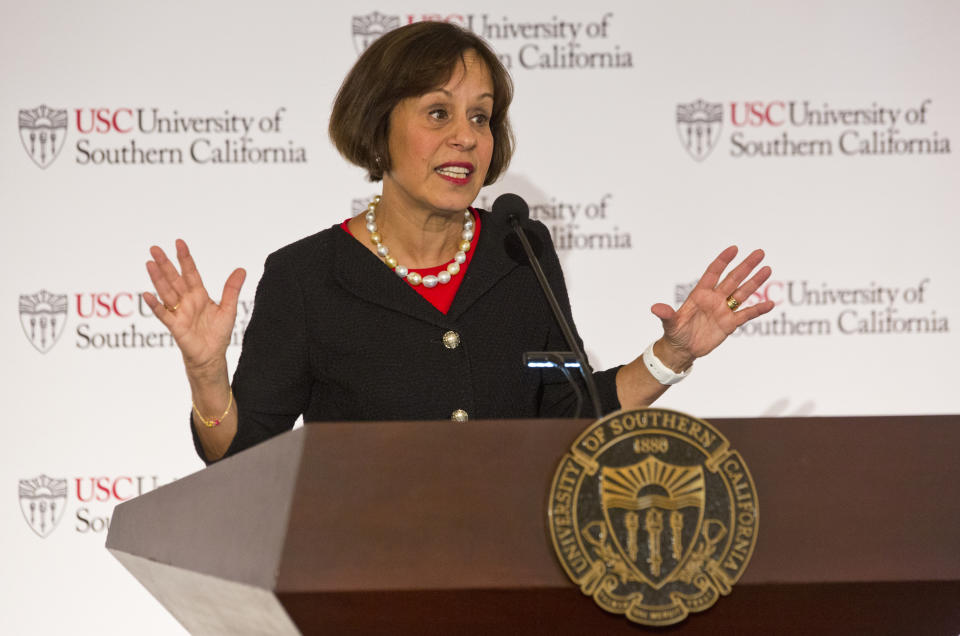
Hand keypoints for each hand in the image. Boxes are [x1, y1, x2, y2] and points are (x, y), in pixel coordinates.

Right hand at [142, 239, 245, 375]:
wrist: (212, 356)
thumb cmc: (218, 334)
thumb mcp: (229, 309)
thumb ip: (232, 289)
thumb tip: (241, 269)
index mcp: (199, 295)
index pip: (190, 273)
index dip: (185, 258)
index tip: (179, 242)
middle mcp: (187, 301)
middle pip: (174, 279)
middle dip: (165, 264)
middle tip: (154, 248)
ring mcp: (179, 312)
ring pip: (166, 292)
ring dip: (157, 279)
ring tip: (149, 264)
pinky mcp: (175, 326)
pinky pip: (164, 314)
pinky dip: (155, 305)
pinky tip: (147, 294)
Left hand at [650, 246, 773, 368]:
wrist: (682, 349)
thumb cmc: (674, 333)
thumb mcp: (670, 324)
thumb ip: (666, 315)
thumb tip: (655, 308)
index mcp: (700, 294)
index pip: (713, 273)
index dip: (723, 260)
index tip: (734, 248)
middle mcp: (714, 299)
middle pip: (733, 279)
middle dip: (745, 266)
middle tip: (760, 252)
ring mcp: (724, 310)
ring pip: (742, 293)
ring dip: (755, 282)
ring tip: (767, 269)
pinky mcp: (730, 324)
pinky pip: (746, 315)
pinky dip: (758, 310)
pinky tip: (770, 304)